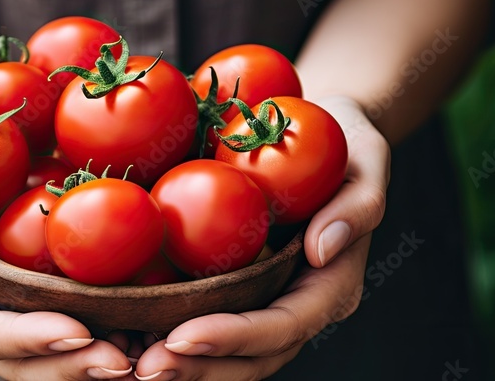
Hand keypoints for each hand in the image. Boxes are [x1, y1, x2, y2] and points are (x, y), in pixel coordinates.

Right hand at [0, 103, 132, 379]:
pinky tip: (153, 329)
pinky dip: (111, 330)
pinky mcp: (43, 285)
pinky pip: (77, 319)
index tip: (73, 330)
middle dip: (68, 365)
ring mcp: (10, 301)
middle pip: (18, 358)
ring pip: (51, 353)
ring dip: (94, 361)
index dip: (23, 337)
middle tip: (123, 362)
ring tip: (147, 355)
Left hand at [132, 96, 389, 379]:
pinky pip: (206, 324)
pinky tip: (126, 338)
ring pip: (227, 356)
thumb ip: (357, 205)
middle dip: (200, 369)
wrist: (319, 137)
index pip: (283, 325)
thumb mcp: (367, 158)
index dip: (235, 337)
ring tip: (129, 365)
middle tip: (146, 367)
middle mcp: (298, 306)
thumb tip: (323, 250)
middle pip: (252, 357)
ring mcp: (266, 303)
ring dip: (183, 367)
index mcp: (332, 286)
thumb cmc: (346, 144)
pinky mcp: (236, 291)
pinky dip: (170, 339)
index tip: (183, 336)